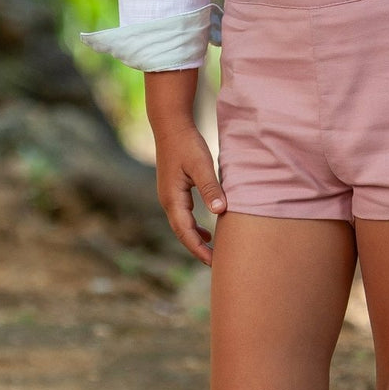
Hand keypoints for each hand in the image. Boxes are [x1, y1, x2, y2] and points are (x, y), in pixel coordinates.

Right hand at [153, 122, 225, 266]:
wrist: (170, 125)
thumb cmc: (187, 144)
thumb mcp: (201, 165)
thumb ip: (210, 188)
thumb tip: (220, 211)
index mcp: (173, 199)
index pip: (186, 233)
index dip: (199, 249)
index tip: (214, 262)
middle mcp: (168, 201)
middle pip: (182, 233)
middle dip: (197, 249)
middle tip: (216, 264)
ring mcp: (169, 196)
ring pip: (182, 225)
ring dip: (195, 239)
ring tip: (212, 251)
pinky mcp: (173, 190)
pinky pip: (183, 215)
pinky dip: (194, 226)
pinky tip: (206, 228)